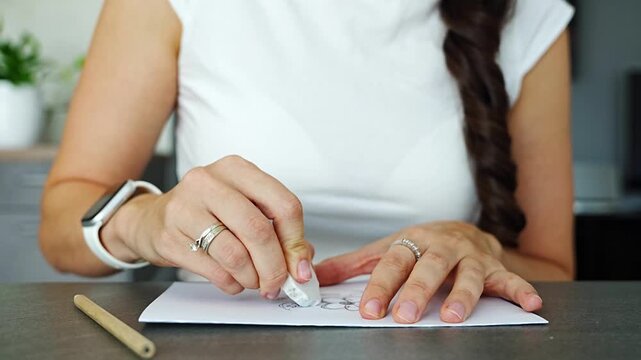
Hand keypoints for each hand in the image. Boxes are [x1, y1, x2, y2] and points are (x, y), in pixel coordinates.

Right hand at [108, 155, 313, 297]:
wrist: (152, 219)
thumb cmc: (206, 212)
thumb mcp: (244, 207)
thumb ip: (277, 229)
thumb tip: (302, 261)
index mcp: (237, 169)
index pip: (283, 204)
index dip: (296, 241)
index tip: (301, 267)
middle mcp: (210, 182)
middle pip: (259, 230)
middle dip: (275, 267)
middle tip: (278, 284)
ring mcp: (186, 207)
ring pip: (236, 254)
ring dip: (252, 278)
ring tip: (253, 281)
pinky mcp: (170, 236)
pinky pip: (214, 270)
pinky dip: (231, 283)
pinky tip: (233, 280)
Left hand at [314, 221, 541, 322]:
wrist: (461, 231)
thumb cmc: (419, 245)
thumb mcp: (386, 250)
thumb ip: (352, 265)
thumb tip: (314, 276)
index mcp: (411, 242)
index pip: (392, 264)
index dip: (380, 287)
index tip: (368, 310)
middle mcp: (441, 247)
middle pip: (428, 267)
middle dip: (417, 291)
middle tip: (406, 315)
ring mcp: (470, 256)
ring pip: (468, 274)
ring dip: (463, 295)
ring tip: (453, 316)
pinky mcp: (496, 267)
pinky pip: (511, 278)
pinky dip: (521, 289)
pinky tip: (530, 304)